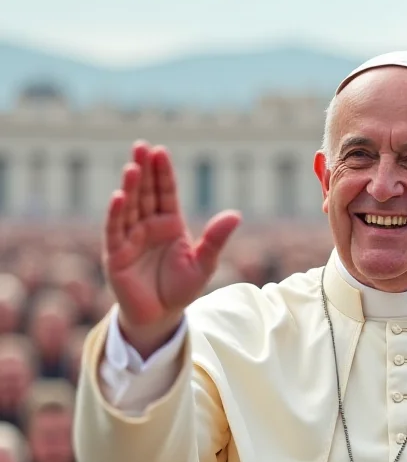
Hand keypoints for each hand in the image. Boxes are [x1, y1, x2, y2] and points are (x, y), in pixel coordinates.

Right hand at [104, 142, 240, 356]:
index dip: (163, 173)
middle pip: (146, 192)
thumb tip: (236, 214)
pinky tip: (119, 196)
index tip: (161, 151)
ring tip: (132, 167)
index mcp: (170, 224)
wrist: (161, 316)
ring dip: (130, 187)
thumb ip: (216, 239)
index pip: (166, 192)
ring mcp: (130, 238)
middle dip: (144, 169)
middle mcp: (148, 226)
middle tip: (141, 145)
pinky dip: (116, 213)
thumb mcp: (204, 263)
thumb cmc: (181, 288)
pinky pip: (115, 230)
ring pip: (130, 207)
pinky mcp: (116, 254)